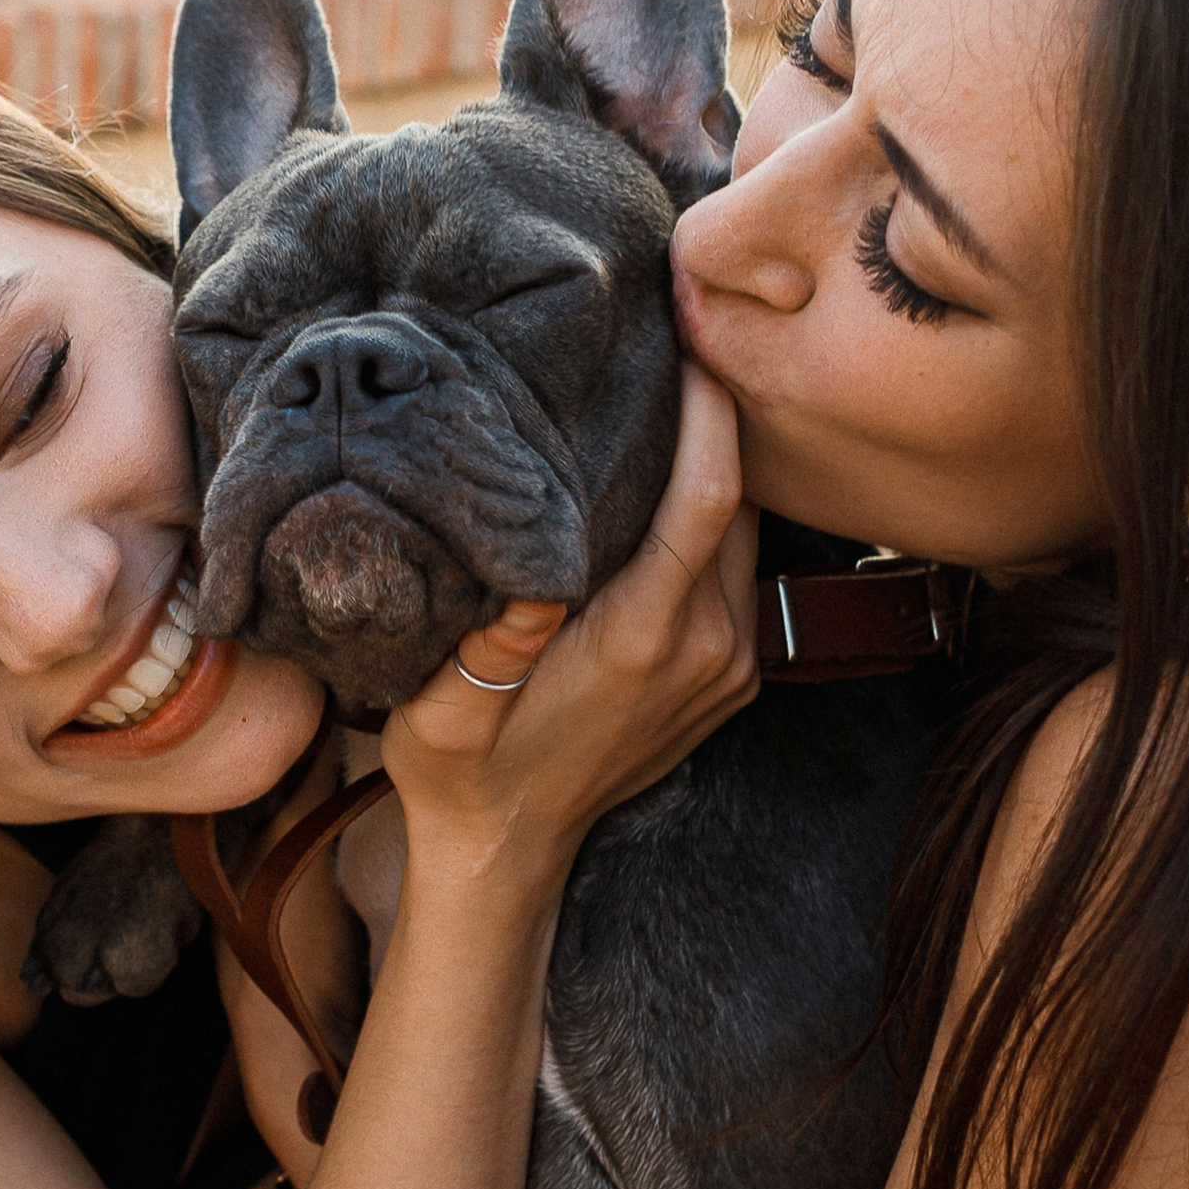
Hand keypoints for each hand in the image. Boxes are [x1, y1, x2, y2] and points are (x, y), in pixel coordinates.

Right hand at [381, 363, 756, 885]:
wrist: (508, 851)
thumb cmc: (461, 773)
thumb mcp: (441, 716)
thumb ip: (487, 651)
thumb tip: (529, 573)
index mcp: (644, 640)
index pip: (710, 497)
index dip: (711, 410)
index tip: (692, 338)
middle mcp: (708, 647)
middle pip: (744, 499)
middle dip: (720, 417)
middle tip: (678, 337)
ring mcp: (730, 664)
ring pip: (747, 531)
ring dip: (720, 466)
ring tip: (671, 393)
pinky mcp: (732, 674)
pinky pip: (738, 570)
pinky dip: (717, 518)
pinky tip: (668, 481)